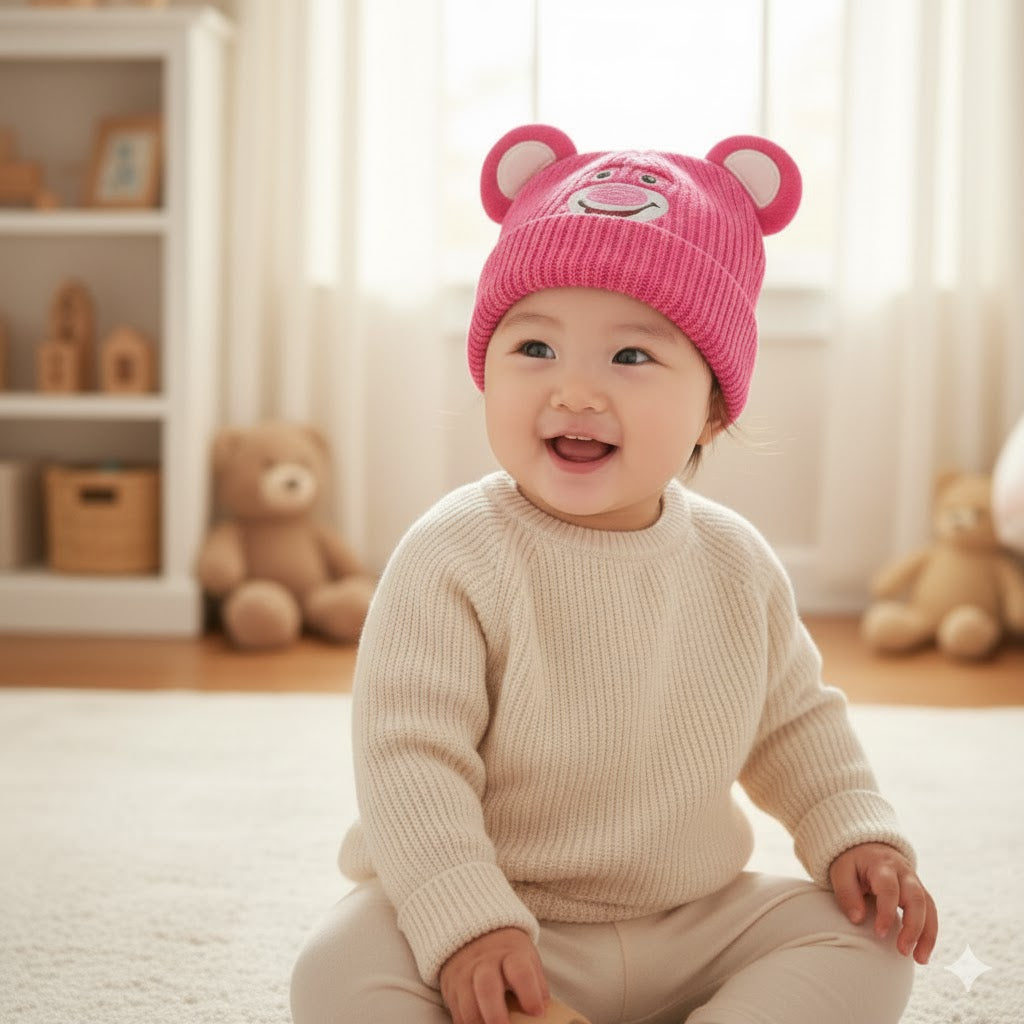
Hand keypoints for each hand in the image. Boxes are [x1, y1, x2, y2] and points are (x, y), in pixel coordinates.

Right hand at [440, 927, 549, 1023]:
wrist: (476, 932)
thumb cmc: (508, 953)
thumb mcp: (527, 959)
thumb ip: (536, 984)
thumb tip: (545, 1013)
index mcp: (510, 953)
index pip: (520, 972)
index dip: (529, 994)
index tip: (536, 1012)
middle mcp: (485, 962)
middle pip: (487, 987)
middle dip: (496, 1015)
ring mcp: (465, 973)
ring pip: (468, 1004)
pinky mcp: (450, 987)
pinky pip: (457, 1013)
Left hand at [829, 842, 937, 963]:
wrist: (867, 845)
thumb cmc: (851, 862)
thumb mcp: (841, 871)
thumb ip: (847, 893)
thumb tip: (857, 919)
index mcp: (882, 864)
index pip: (889, 889)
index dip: (886, 913)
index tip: (880, 934)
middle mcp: (903, 872)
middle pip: (916, 899)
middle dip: (913, 927)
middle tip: (903, 951)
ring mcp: (915, 882)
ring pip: (929, 907)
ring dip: (927, 935)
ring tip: (920, 960)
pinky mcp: (919, 892)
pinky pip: (930, 912)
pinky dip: (929, 933)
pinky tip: (923, 952)